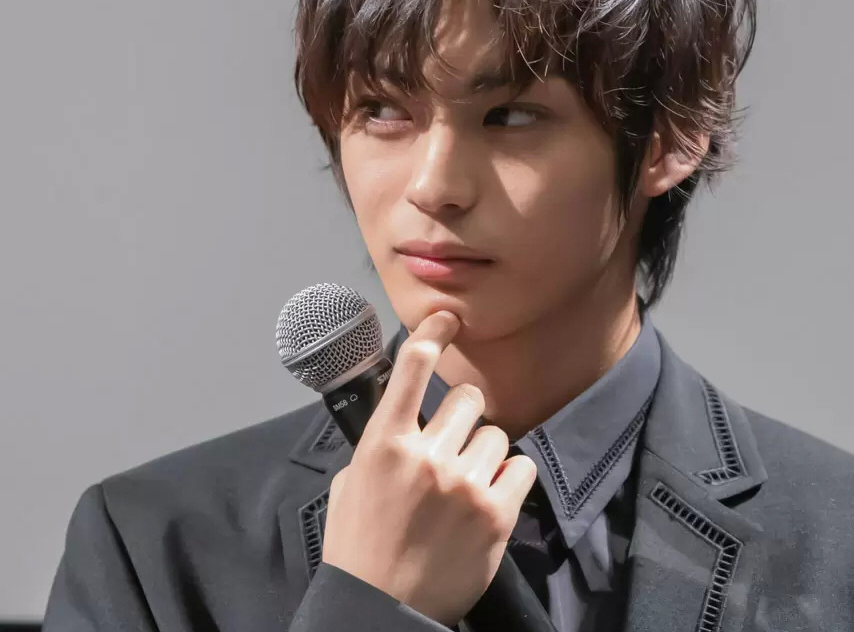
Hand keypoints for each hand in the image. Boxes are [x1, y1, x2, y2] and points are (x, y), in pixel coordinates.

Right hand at [321, 310, 537, 627]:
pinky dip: (509, 478)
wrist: (380, 609)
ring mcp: (464, 484)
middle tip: (452, 445)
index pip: (412, 367)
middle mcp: (427, 455)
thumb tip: (403, 417)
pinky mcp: (496, 514)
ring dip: (484, 452)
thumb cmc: (360, 547)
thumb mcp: (352, 483)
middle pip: (467, 398)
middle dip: (462, 416)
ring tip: (466, 485)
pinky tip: (489, 498)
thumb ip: (381, 444)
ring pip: (496, 434)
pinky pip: (521, 467)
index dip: (433, 332)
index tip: (447, 318)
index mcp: (385, 442)